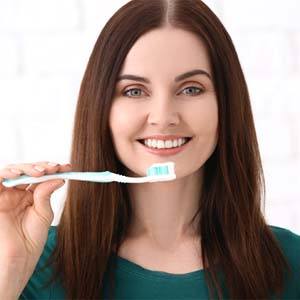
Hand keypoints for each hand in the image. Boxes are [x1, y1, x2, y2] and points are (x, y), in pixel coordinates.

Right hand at [0, 161, 71, 294]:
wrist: (18, 259)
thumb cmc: (31, 239)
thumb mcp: (44, 214)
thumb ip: (46, 195)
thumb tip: (58, 178)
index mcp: (30, 196)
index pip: (41, 177)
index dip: (53, 170)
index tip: (67, 167)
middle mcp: (17, 193)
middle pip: (28, 171)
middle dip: (42, 167)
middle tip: (55, 168)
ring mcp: (6, 195)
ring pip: (14, 171)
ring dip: (28, 168)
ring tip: (41, 171)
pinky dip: (7, 172)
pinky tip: (20, 174)